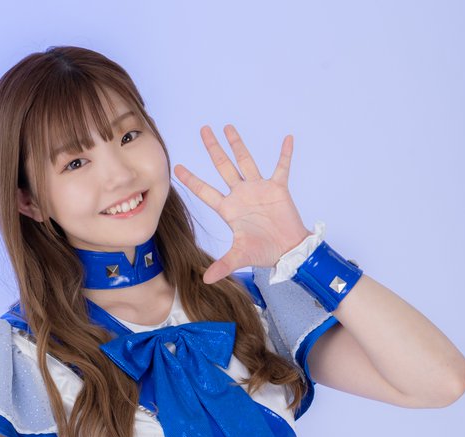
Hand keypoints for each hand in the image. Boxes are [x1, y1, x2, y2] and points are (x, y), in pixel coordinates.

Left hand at [174, 126, 312, 283]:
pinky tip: (287, 138)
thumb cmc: (263, 252)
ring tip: (228, 126)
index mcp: (229, 209)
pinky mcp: (278, 189)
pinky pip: (282, 167)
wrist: (287, 251)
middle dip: (213, 149)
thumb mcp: (240, 258)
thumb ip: (223, 266)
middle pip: (223, 167)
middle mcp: (241, 195)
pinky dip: (285, 154)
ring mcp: (259, 189)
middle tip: (203, 130)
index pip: (206, 192)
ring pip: (246, 161)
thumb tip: (205, 281)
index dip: (192, 180)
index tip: (177, 167)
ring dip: (238, 144)